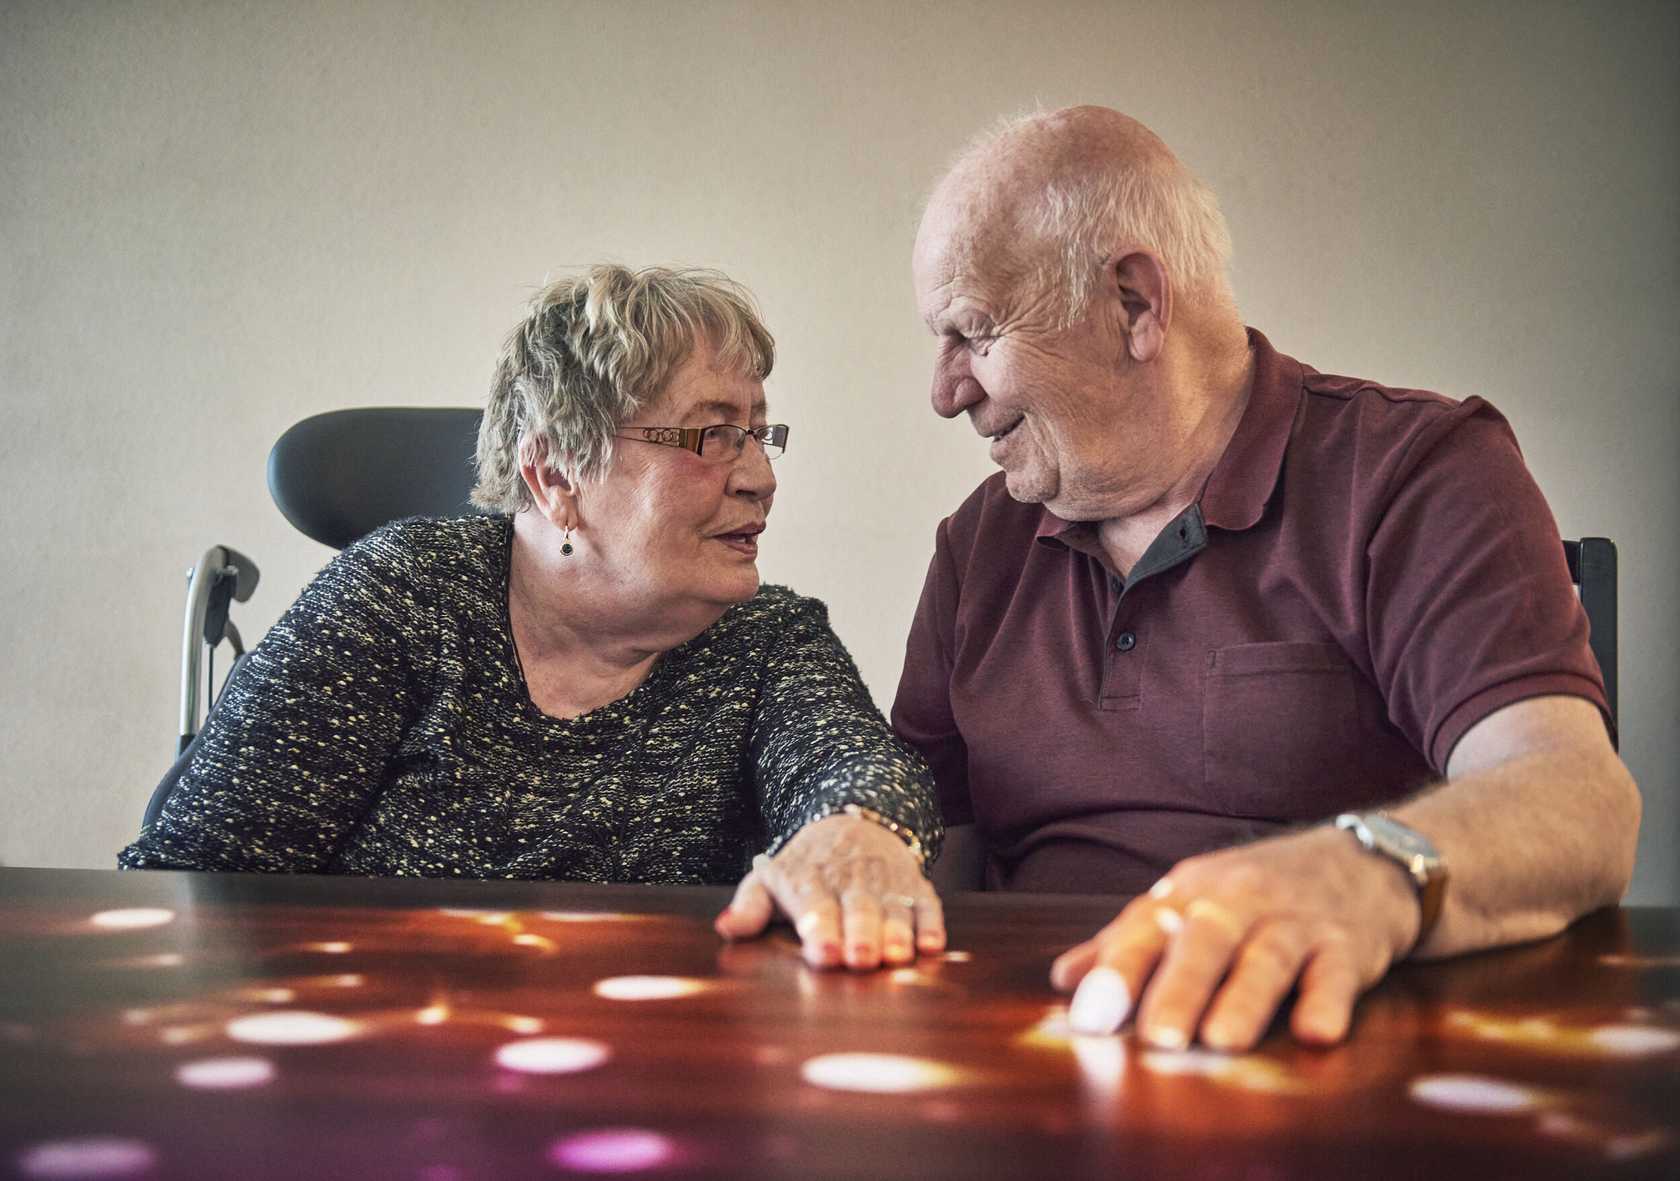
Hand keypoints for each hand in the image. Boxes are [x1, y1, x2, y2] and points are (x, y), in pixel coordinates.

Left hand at [714, 814, 946, 969]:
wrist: (852, 821)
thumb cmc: (804, 866)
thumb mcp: (769, 880)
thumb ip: (749, 908)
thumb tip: (724, 928)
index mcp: (809, 881)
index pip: (814, 905)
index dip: (820, 929)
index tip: (823, 954)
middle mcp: (850, 881)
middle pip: (857, 909)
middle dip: (860, 934)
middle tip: (860, 959)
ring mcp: (886, 883)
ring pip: (894, 908)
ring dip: (897, 933)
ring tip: (896, 956)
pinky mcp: (914, 885)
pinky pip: (927, 904)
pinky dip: (931, 924)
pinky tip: (932, 945)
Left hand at [1050, 825, 1420, 1049]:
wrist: (1361, 861)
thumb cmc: (1258, 895)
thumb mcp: (1192, 903)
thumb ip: (1131, 941)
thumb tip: (1065, 978)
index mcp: (1191, 891)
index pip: (1147, 927)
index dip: (1116, 971)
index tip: (1088, 1019)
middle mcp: (1240, 900)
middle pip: (1205, 939)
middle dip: (1179, 987)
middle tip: (1157, 1038)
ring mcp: (1296, 921)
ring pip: (1267, 956)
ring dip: (1244, 997)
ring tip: (1222, 1040)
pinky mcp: (1348, 945)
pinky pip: (1337, 973)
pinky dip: (1328, 1001)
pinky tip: (1316, 1032)